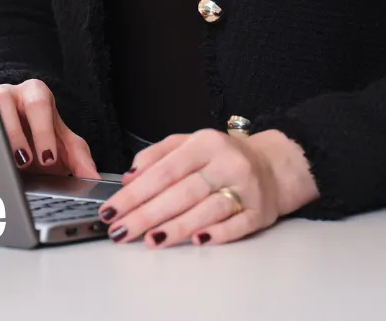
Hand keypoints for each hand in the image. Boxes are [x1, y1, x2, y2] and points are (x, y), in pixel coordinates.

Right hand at [0, 79, 97, 177]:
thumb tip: (94, 179)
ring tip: (7, 164)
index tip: (48, 159)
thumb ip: (81, 160)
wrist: (22, 134)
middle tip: (26, 162)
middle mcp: (11, 94)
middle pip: (9, 101)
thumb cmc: (44, 135)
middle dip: (17, 134)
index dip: (43, 131)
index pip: (40, 104)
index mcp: (37, 93)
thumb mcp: (65, 144)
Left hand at [96, 128, 318, 246]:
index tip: (112, 208)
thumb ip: (158, 155)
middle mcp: (226, 163)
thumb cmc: (223, 157)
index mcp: (205, 143)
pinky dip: (216, 234)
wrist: (273, 165)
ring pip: (207, 209)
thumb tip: (129, 176)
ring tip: (150, 239)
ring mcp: (245, 188)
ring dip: (177, 227)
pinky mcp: (260, 212)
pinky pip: (236, 225)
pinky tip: (196, 241)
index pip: (165, 169)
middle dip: (147, 214)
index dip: (136, 192)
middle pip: (182, 191)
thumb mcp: (190, 143)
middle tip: (121, 230)